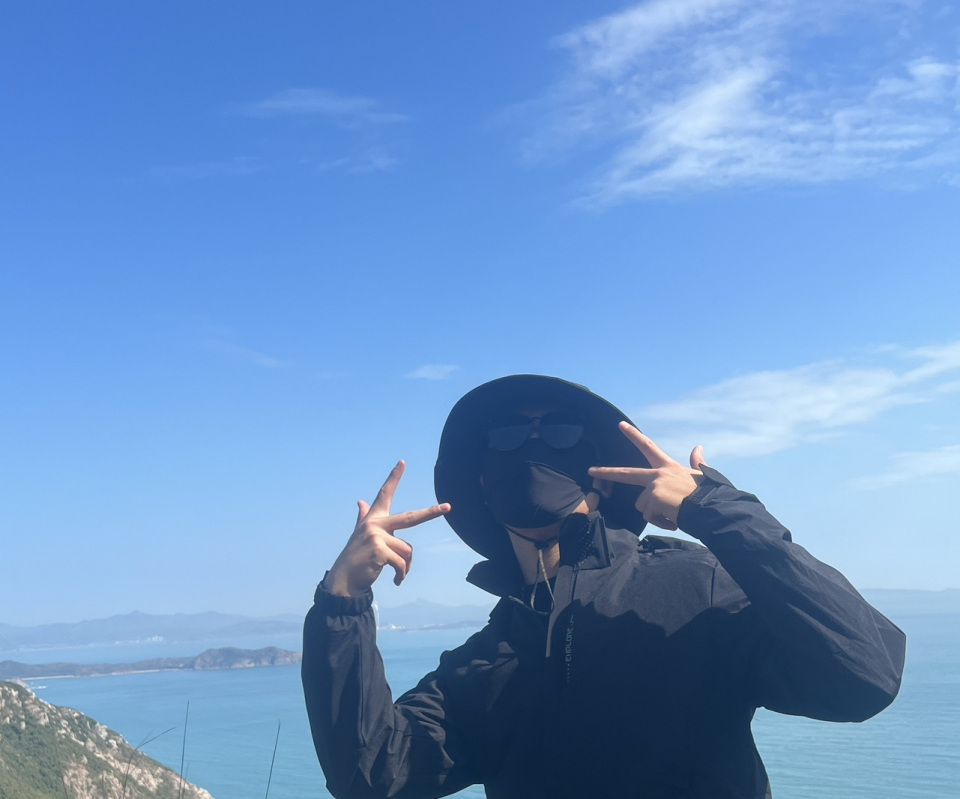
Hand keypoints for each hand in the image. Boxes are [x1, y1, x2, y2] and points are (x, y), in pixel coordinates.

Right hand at [326, 461, 450, 596]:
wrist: (343, 579)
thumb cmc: (356, 557)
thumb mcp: (360, 535)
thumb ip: (363, 517)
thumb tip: (360, 501)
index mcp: (373, 518)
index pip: (384, 494)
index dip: (393, 478)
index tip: (402, 462)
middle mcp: (374, 523)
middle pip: (410, 517)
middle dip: (431, 512)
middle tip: (448, 507)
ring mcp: (377, 536)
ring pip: (407, 550)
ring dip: (406, 566)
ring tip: (399, 575)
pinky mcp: (379, 550)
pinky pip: (402, 563)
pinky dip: (402, 574)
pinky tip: (396, 581)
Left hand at [588, 422, 707, 531]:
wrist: (712, 507)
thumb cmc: (707, 493)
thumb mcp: (700, 474)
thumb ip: (696, 462)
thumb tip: (699, 448)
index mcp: (668, 467)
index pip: (648, 446)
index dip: (634, 435)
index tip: (621, 426)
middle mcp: (658, 474)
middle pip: (626, 473)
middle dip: (606, 472)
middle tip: (590, 471)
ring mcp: (654, 486)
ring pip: (642, 506)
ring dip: (656, 514)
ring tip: (675, 513)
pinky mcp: (653, 499)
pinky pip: (649, 516)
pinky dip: (661, 522)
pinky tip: (674, 519)